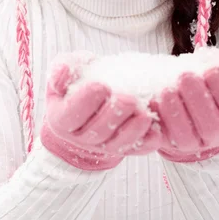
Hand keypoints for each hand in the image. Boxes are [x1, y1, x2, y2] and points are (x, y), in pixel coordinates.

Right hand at [40, 51, 161, 170]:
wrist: (93, 100)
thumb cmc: (79, 80)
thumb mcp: (67, 68)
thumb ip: (62, 68)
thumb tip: (62, 73)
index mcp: (63, 118)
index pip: (71, 114)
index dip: (85, 101)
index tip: (100, 85)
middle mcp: (82, 137)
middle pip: (97, 132)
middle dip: (114, 115)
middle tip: (128, 99)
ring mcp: (104, 146)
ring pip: (117, 144)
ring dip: (132, 131)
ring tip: (144, 114)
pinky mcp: (124, 148)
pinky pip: (136, 150)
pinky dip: (147, 142)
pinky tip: (156, 130)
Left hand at [150, 53, 218, 162]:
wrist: (189, 97)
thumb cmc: (212, 81)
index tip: (212, 68)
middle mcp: (217, 134)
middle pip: (210, 124)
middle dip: (197, 97)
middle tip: (185, 75)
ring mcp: (193, 142)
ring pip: (185, 134)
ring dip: (174, 109)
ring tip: (168, 88)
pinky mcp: (170, 142)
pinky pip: (163, 137)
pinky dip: (157, 120)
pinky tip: (154, 99)